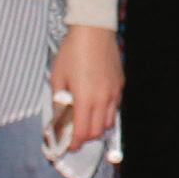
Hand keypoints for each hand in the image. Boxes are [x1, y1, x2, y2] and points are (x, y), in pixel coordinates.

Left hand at [49, 26, 122, 148]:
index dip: (74, 143)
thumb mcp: (58, 77)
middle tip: (74, 135)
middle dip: (85, 137)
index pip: (82, 132)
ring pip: (109, 122)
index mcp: (85, 99)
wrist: (94, 31)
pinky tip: (95, 105)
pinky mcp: (120, 85)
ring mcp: (114, 93)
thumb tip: (59, 118)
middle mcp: (103, 99)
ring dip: (97, 127)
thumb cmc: (72, 52)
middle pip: (97, 132)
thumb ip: (59, 101)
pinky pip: (115, 107)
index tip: (67, 146)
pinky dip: (105, 113)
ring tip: (85, 121)